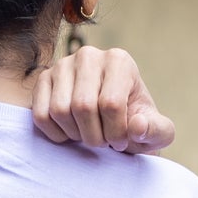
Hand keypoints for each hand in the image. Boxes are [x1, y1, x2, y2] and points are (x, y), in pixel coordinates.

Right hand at [32, 47, 175, 153]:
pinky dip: (56, 134)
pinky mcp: (44, 79)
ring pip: (60, 111)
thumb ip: (156, 131)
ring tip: (88, 134)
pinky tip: (70, 133)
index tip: (121, 141)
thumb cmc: (134, 125)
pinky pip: (41, 115)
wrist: (110, 121)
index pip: (111, 103)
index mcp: (120, 61)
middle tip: (103, 142)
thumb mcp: (156, 132)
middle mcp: (89, 56)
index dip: (116, 133)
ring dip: (75, 135)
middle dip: (94, 137)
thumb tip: (137, 126)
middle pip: (83, 107)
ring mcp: (63, 65)